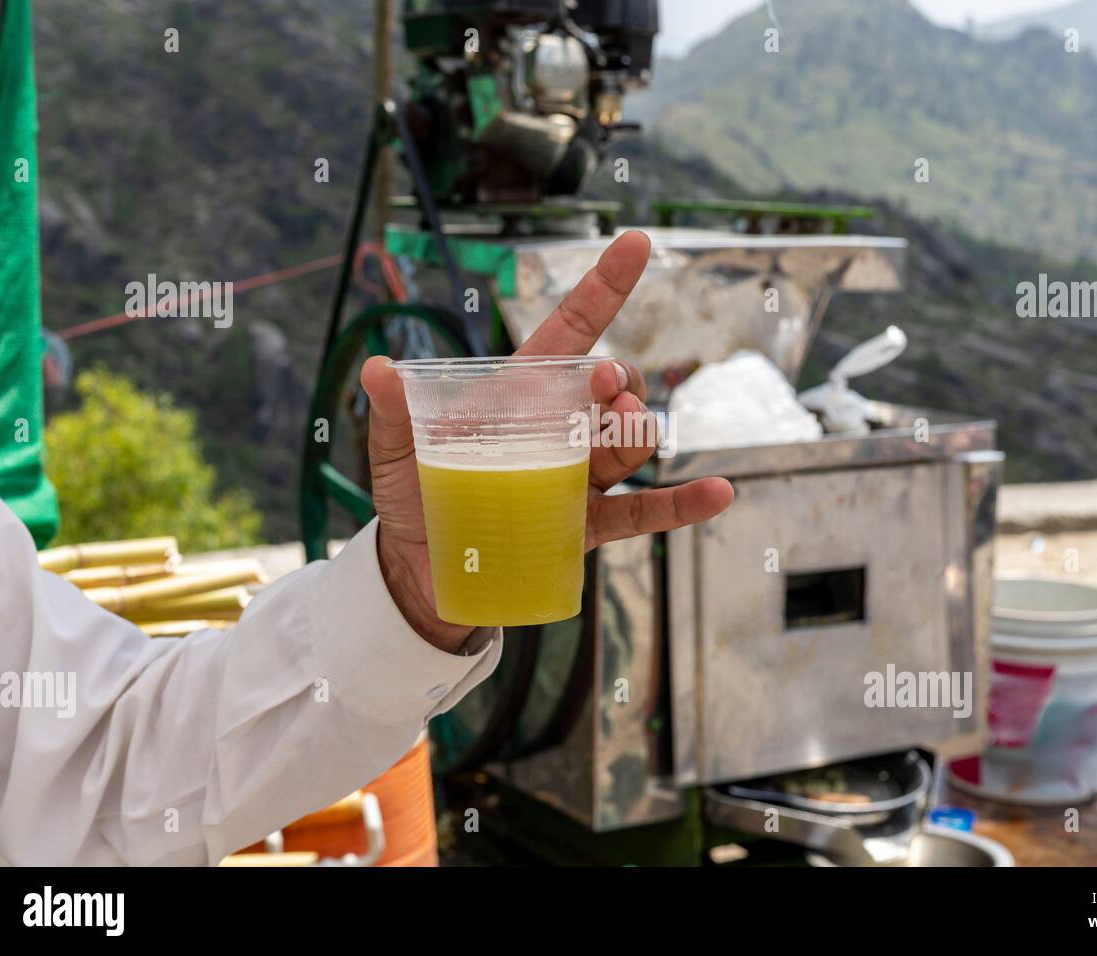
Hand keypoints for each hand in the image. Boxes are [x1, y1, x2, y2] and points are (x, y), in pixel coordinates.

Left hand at [359, 230, 734, 652]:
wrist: (421, 569)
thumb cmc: (413, 496)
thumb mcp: (395, 453)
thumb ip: (395, 414)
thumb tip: (378, 369)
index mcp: (522, 395)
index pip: (571, 330)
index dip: (602, 288)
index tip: (634, 244)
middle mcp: (561, 428)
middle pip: (612, 387)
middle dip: (618, 379)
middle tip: (603, 386)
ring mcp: (581, 476)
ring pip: (629, 442)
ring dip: (639, 430)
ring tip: (631, 431)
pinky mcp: (590, 525)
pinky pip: (645, 511)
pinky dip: (683, 504)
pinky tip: (718, 492)